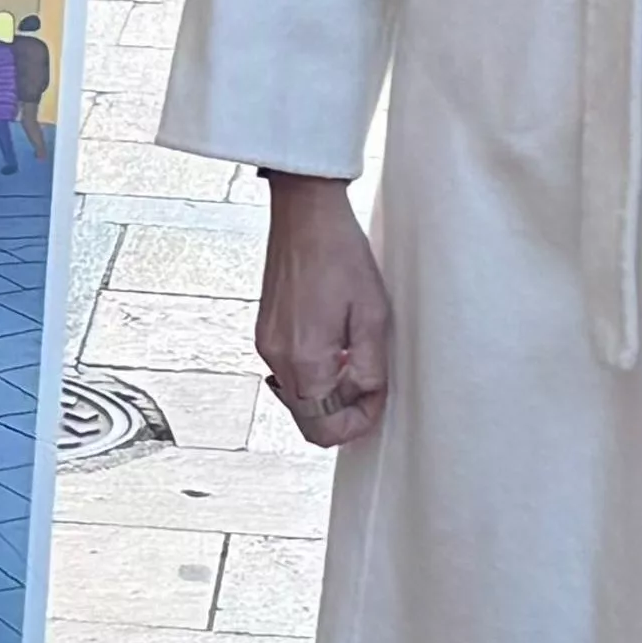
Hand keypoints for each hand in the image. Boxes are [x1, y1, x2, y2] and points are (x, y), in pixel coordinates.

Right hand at [255, 173, 395, 446]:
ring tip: (353, 359)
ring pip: (298, 397)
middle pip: (307, 417)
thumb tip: (367, 397)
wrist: (305, 215)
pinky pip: (289, 371)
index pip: (323, 428)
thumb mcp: (373, 315)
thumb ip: (370, 367)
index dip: (357, 424)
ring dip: (327, 392)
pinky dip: (313, 372)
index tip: (376, 399)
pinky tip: (334, 343)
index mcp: (305, 358)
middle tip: (370, 385)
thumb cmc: (340, 254)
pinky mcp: (265, 331)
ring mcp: (266, 344)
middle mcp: (277, 356)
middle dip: (342, 411)